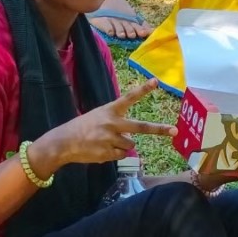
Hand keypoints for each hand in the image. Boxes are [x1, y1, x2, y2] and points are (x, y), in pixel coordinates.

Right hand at [43, 79, 174, 167]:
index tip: (156, 81)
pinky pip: (121, 155)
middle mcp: (112, 123)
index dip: (143, 89)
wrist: (63, 142)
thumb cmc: (82, 127)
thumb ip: (116, 121)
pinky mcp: (108, 153)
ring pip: (130, 145)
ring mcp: (110, 139)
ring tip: (106, 142)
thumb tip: (132, 136)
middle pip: (141, 127)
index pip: (129, 97)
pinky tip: (102, 150)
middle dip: (158, 129)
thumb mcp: (98, 116)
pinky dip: (116, 154)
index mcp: (110, 110)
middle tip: (174, 130)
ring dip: (123, 145)